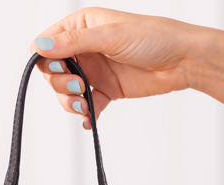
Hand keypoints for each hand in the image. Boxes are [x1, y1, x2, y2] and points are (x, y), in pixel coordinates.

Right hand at [32, 8, 200, 128]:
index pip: (47, 42)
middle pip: (53, 70)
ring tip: (84, 104)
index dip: (46, 58)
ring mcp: (95, 70)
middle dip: (59, 82)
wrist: (183, 60)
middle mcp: (86, 48)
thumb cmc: (154, 37)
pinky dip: (86, 113)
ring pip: (67, 90)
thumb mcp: (110, 36)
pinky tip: (89, 118)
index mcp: (82, 26)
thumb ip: (74, 42)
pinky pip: (88, 104)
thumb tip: (40, 45)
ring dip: (70, 100)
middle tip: (76, 86)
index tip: (59, 67)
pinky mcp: (107, 90)